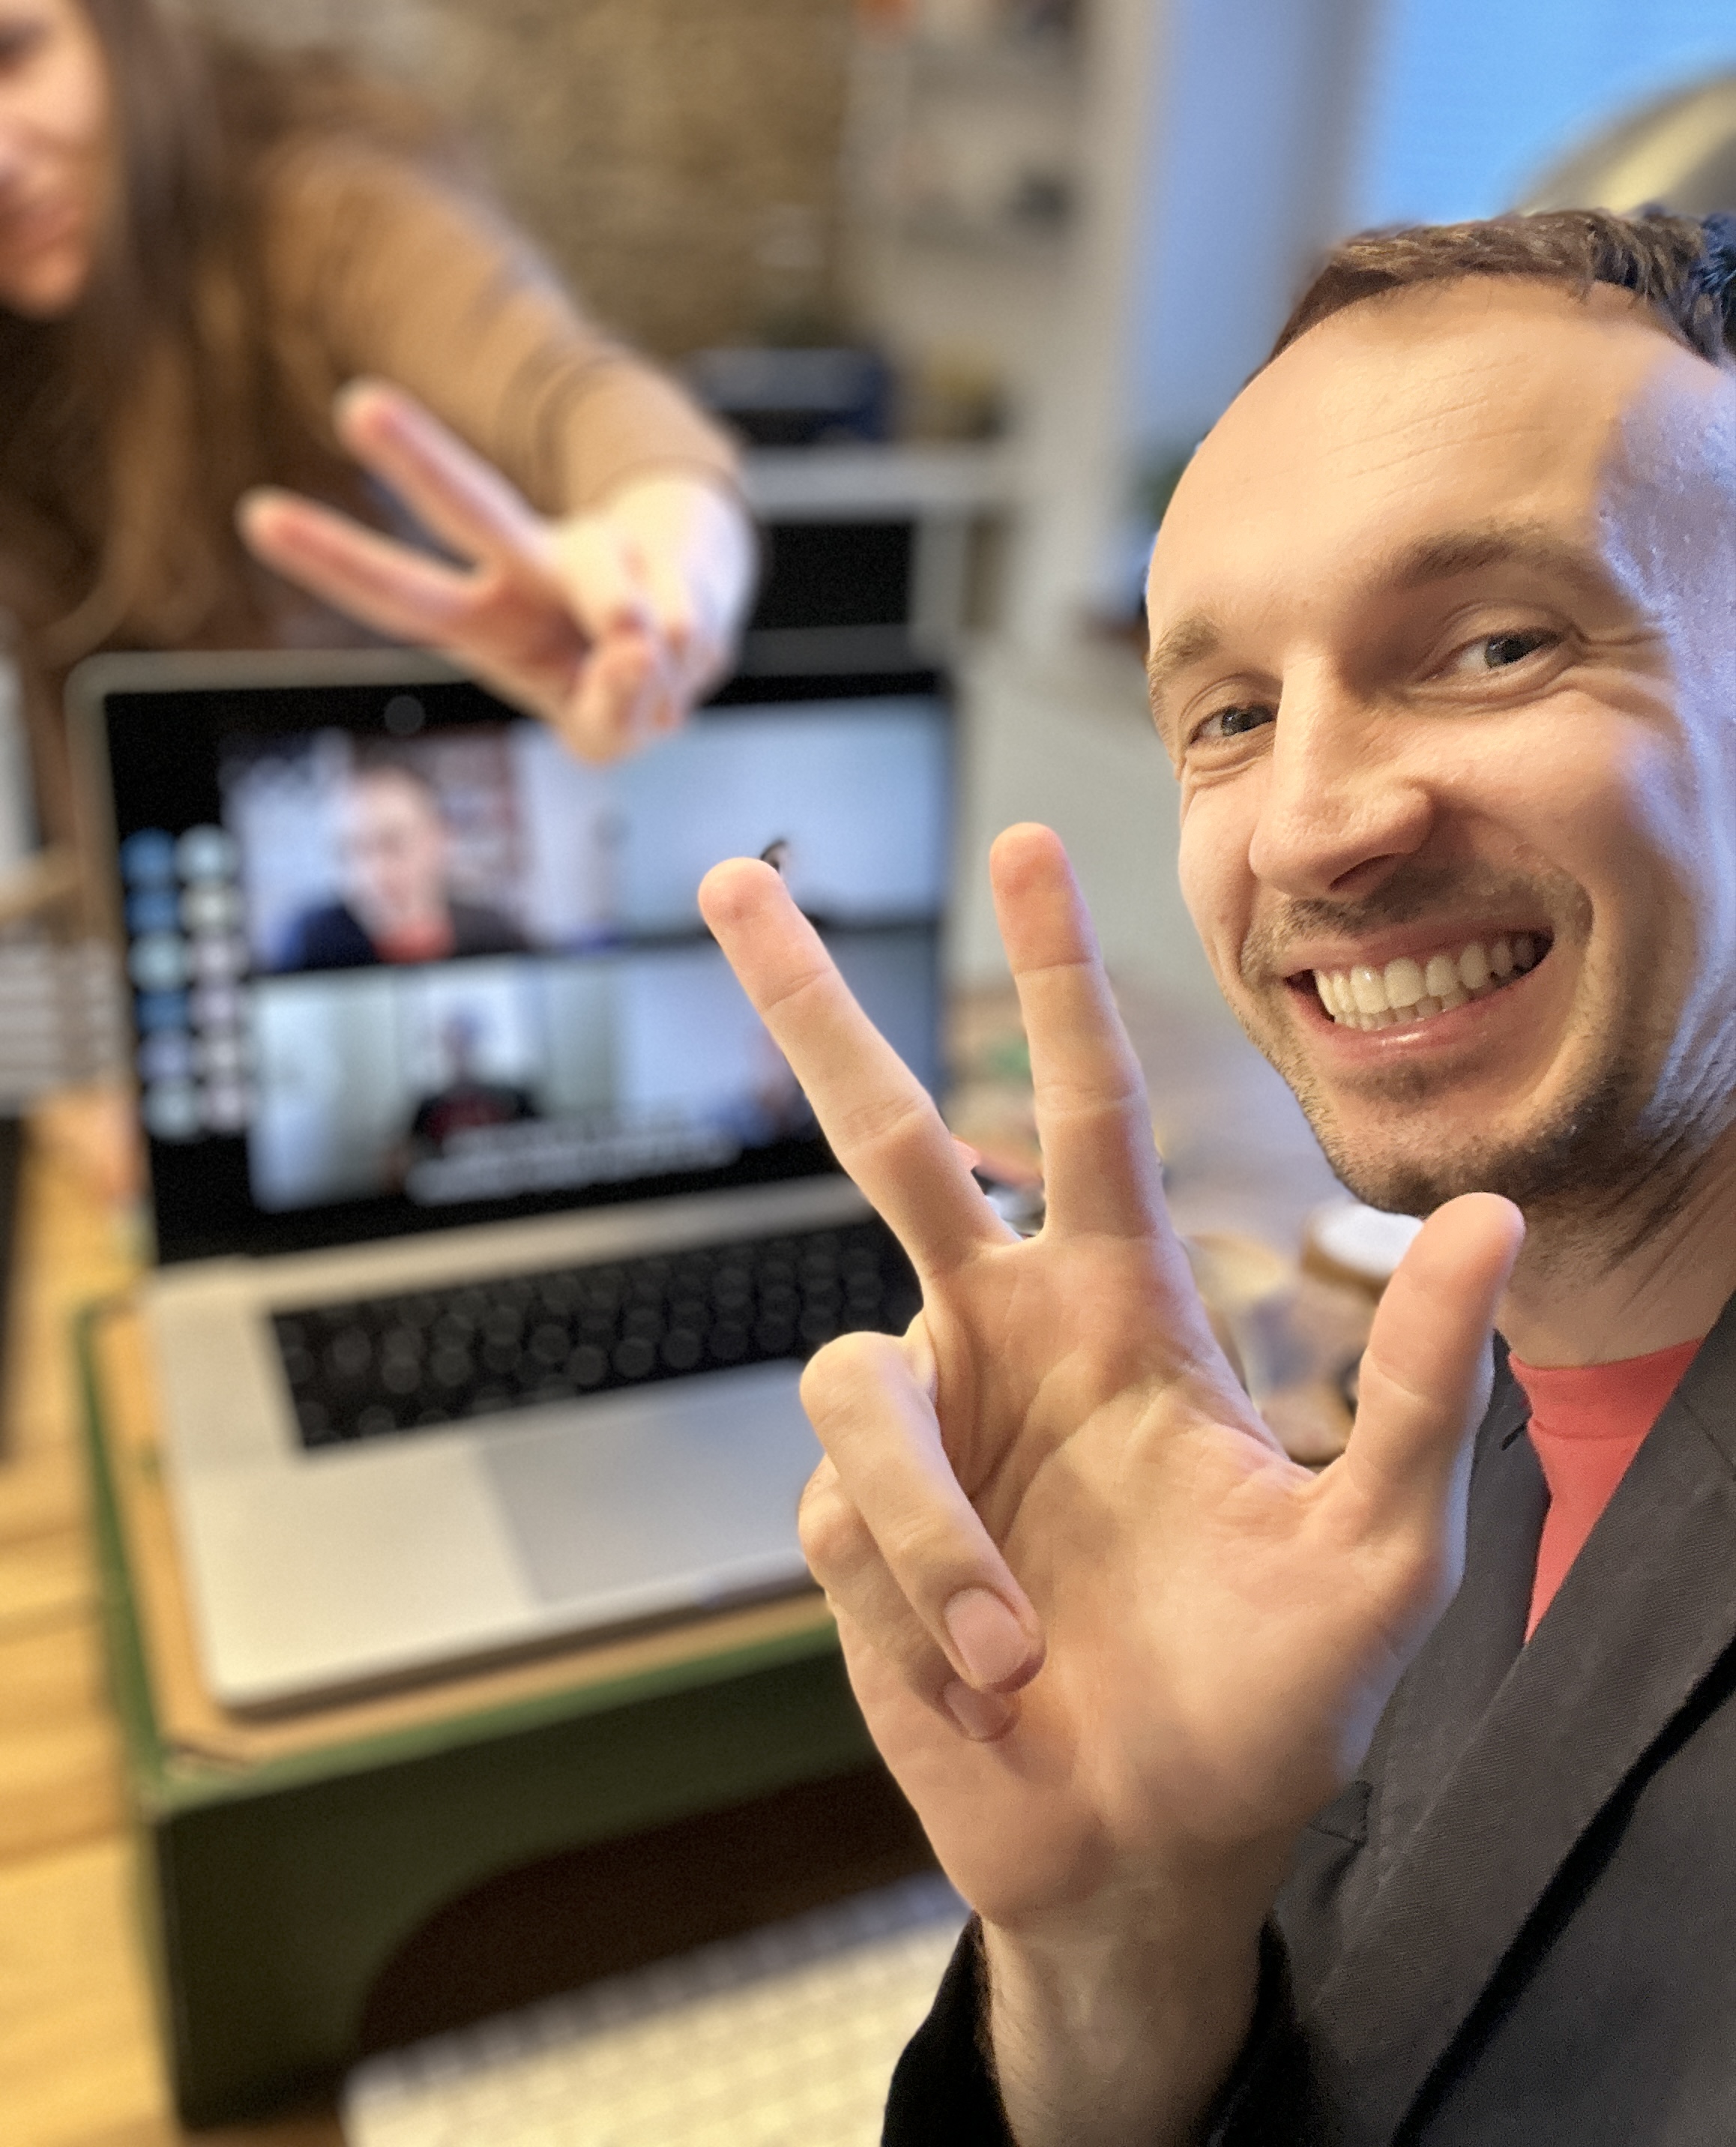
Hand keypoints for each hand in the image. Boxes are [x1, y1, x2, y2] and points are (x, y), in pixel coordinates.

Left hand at [237, 380, 754, 761]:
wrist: (699, 624)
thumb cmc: (618, 683)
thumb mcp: (605, 734)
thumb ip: (607, 718)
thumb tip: (633, 648)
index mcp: (482, 620)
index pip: (400, 594)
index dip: (334, 560)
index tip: (256, 513)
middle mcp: (525, 566)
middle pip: (472, 507)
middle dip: (419, 459)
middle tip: (355, 402)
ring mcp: (596, 550)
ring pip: (602, 581)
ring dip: (623, 634)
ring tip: (639, 667)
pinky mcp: (662, 549)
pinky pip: (675, 626)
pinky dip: (683, 665)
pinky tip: (681, 660)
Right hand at [699, 824, 1522, 1936]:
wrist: (1149, 1852)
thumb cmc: (1274, 1698)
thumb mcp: (1382, 1553)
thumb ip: (1424, 1388)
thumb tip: (1489, 1215)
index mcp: (1124, 1314)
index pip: (1084, 1113)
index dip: (1056, 978)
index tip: (1030, 847)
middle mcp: (1001, 1344)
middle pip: (882, 1142)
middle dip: (808, 1011)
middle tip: (730, 881)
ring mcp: (917, 1437)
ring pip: (854, 1381)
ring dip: (936, 1523)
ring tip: (1018, 1649)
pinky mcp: (844, 1534)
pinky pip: (846, 1515)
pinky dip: (922, 1594)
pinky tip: (980, 1670)